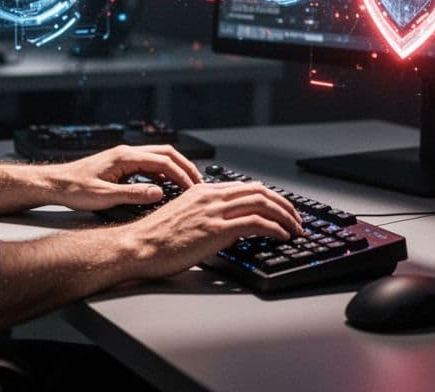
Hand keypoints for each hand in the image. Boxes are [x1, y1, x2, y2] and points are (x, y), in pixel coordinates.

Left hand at [40, 144, 201, 210]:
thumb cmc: (73, 189)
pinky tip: (166, 187)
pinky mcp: (121, 165)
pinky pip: (148, 165)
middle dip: (184, 166)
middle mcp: (126, 153)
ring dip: (175, 169)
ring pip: (158, 158)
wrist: (54, 184)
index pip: (163, 161)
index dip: (181, 174)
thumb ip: (133, 194)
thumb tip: (159, 193)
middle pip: (165, 153)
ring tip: (187, 185)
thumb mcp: (104, 197)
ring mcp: (124, 158)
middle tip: (199, 183)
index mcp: (124, 156)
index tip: (193, 188)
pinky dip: (162, 174)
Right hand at [120, 180, 304, 280]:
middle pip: (259, 192)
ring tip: (296, 227)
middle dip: (283, 204)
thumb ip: (207, 215)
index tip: (280, 208)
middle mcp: (211, 196)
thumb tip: (229, 227)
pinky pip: (256, 223)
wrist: (138, 246)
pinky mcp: (217, 229)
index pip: (246, 187)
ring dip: (285, 216)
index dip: (269, 197)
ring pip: (263, 204)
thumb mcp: (185, 218)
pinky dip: (275, 228)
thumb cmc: (155, 239)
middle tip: (296, 218)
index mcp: (203, 191)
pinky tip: (283, 235)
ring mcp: (215, 211)